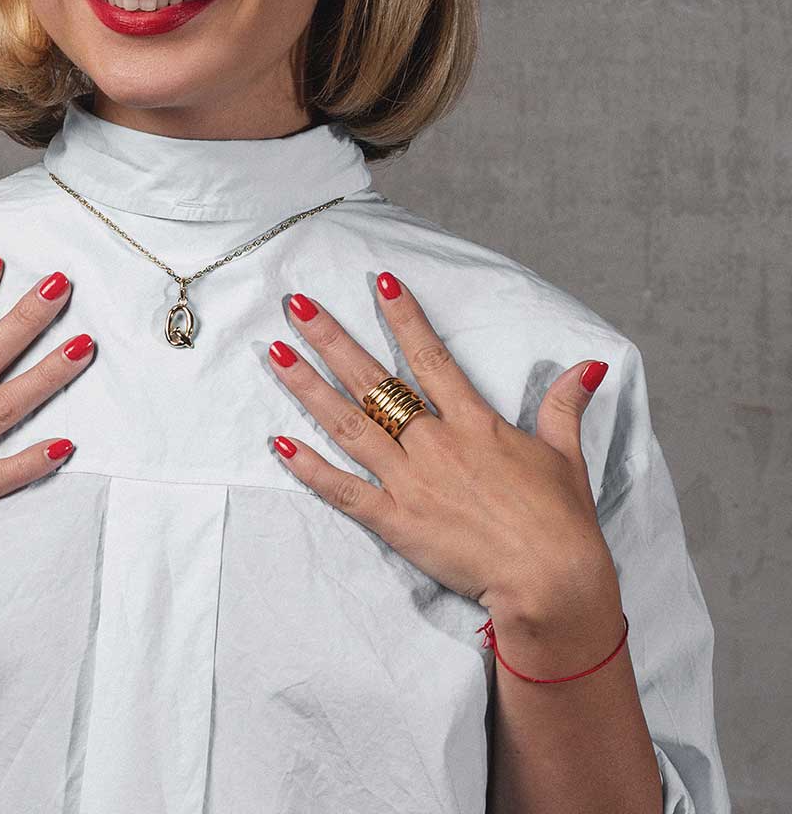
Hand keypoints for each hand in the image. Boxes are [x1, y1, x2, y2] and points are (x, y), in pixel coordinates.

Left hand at [265, 273, 616, 623]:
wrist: (552, 582)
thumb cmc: (562, 522)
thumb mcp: (567, 456)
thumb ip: (564, 406)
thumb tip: (588, 366)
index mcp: (474, 423)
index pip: (430, 357)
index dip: (404, 317)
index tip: (380, 282)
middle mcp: (435, 443)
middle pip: (372, 381)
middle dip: (331, 338)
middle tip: (296, 305)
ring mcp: (410, 481)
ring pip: (349, 425)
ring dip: (308, 388)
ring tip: (276, 354)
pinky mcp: (396, 522)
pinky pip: (344, 491)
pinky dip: (311, 469)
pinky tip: (280, 444)